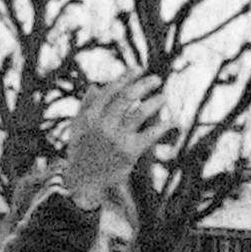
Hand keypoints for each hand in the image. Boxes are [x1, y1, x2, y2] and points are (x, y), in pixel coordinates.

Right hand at [60, 65, 162, 201]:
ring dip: (155, 102)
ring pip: (140, 112)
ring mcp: (116, 138)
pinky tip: (173, 121)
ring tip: (164, 97)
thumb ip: (86, 106)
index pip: (112, 90)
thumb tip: (95, 86)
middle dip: (144, 85)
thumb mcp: (77, 127)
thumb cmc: (80, 152)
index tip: (139, 69)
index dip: (127, 77)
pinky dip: (164, 126)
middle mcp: (103, 124)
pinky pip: (151, 134)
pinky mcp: (129, 152)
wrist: (82, 181)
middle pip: (127, 97)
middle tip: (156, 80)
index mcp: (90, 115)